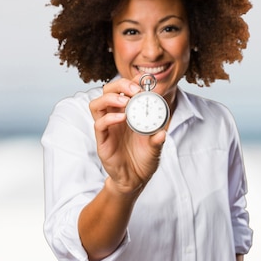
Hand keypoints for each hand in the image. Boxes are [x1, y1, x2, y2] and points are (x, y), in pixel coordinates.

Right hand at [89, 77, 166, 193]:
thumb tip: (162, 132)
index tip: (143, 79)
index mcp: (127, 114)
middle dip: (120, 85)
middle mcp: (114, 118)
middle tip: (134, 90)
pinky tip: (122, 118)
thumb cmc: (144, 160)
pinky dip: (109, 118)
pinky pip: (100, 125)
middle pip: (107, 92)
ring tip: (125, 101)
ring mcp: (107, 129)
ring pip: (97, 104)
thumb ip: (158, 139)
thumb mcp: (156, 147)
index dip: (131, 82)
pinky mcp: (102, 141)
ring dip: (110, 98)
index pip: (124, 91)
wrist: (135, 180)